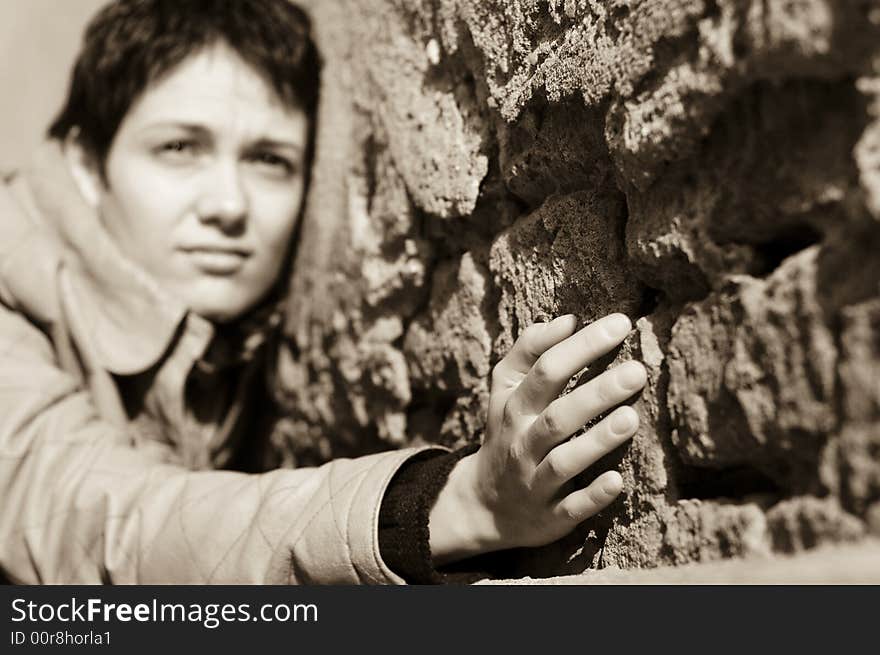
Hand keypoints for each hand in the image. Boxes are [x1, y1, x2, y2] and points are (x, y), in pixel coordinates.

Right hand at [428, 313, 646, 563]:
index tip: (620, 324)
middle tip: (636, 372)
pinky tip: (616, 481)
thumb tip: (568, 319)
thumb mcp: (505, 389)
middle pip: (557, 415)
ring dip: (596, 441)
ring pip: (564, 461)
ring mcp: (535, 481)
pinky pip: (570, 507)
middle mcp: (523, 442)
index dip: (581, 346)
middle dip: (596, 393)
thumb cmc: (507, 431)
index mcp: (515, 407)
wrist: (484, 503)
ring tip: (631, 417)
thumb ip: (529, 350)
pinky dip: (592, 496)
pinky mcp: (551, 516)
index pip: (546, 371)